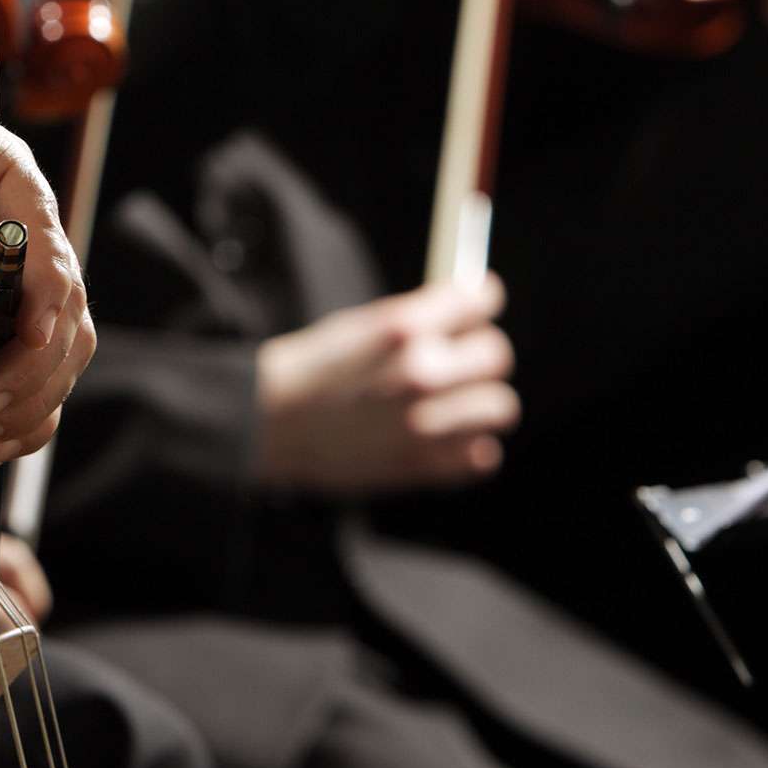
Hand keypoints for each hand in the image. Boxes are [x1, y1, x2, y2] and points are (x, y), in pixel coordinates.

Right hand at [0, 33, 93, 466]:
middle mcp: (10, 263)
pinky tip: (28, 332)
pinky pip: (49, 241)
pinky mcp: (11, 174)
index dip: (23, 415)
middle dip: (24, 400)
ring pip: (66, 307)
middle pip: (61, 346)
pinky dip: (46, 293)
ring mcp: (16, 220)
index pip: (37, 369)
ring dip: (32, 367)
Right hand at [253, 277, 518, 494]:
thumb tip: (471, 306)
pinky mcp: (424, 466)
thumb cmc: (312, 370)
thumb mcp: (358, 325)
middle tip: (459, 360)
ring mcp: (425, 424)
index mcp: (402, 329)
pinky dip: (468, 446)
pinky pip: (483, 455)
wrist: (267, 424)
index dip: (481, 301)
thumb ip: (416, 318)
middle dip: (480, 353)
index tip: (477, 306)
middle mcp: (420, 374)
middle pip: (497, 354)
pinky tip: (441, 436)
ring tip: (452, 404)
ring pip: (500, 406)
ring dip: (480, 402)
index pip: (480, 301)